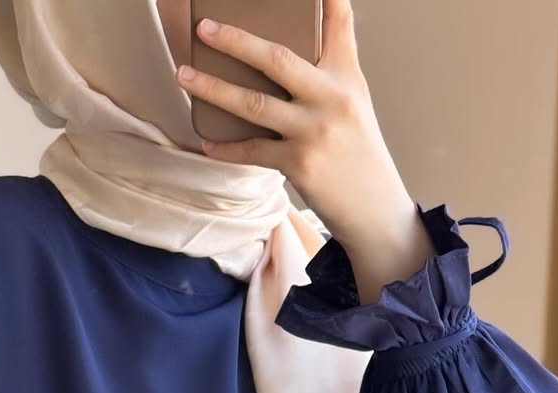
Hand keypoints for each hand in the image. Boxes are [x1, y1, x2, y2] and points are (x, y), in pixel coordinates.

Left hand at [177, 0, 434, 297]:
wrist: (373, 204)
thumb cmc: (357, 148)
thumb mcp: (354, 99)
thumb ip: (331, 66)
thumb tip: (297, 44)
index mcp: (345, 75)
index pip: (337, 23)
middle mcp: (330, 97)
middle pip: (276, 59)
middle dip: (236, 41)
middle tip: (204, 28)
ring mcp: (313, 131)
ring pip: (254, 103)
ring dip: (214, 89)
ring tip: (184, 75)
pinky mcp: (298, 163)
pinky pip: (252, 151)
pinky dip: (226, 148)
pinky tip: (206, 142)